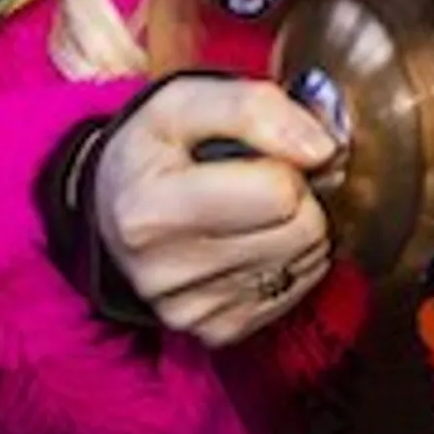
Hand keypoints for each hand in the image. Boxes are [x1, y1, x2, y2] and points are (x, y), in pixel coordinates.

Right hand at [84, 73, 345, 346]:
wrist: (111, 210)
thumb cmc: (151, 150)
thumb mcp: (181, 102)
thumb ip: (253, 108)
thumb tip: (322, 149)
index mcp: (150, 211)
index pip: (279, 191)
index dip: (288, 159)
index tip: (264, 152)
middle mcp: (166, 272)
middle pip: (302, 230)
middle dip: (299, 195)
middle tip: (260, 179)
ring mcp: (192, 309)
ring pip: (306, 260)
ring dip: (296, 227)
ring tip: (253, 208)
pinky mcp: (216, 331)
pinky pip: (296, 290)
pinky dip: (286, 259)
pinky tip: (250, 240)